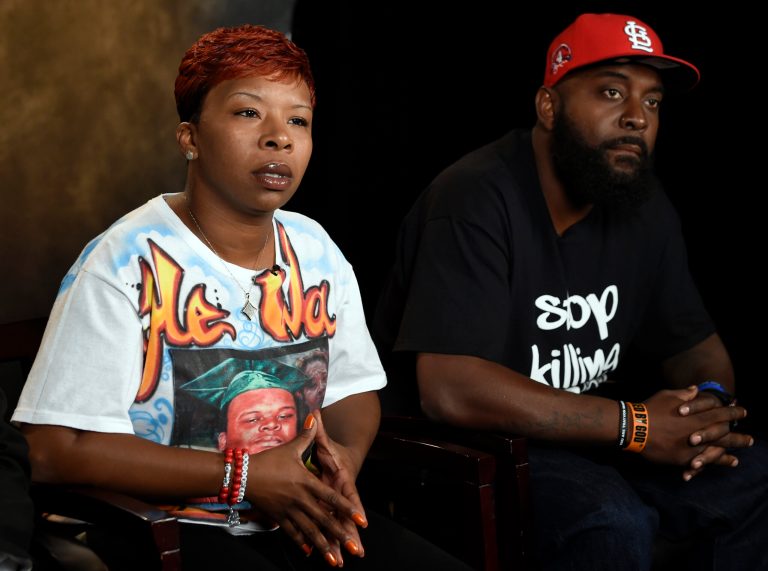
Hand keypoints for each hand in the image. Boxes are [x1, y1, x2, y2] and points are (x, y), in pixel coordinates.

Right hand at [243, 413, 362, 565]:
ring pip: (310, 531)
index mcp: (306, 483)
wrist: (243, 475)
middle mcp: (300, 500)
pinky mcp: (278, 517)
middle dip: (339, 534)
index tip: (360, 520)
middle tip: (353, 548)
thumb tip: (314, 416)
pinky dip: (302, 542)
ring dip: (323, 546)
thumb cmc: (268, 460)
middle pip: (324, 519)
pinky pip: (292, 532)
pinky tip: (310, 552)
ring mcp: (289, 511)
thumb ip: (306, 435)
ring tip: (335, 561)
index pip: (331, 497)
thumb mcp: (290, 448)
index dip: (346, 508)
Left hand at [312, 410, 367, 566]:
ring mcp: (337, 505)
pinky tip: (327, 556)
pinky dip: (329, 541)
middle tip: (355, 552)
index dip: (356, 508)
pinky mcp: (331, 511)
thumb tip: (314, 412)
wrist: (345, 459)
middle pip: (347, 517)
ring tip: (340, 561)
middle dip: (351, 535)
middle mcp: (341, 495)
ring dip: (340, 543)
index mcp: (342, 479)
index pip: (350, 495)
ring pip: (338, 526)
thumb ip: (318, 430)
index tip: (363, 521)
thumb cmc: (334, 451)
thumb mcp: (325, 442)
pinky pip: (330, 528)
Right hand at [640, 387, 749, 478]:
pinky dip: (713, 464)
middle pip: (724, 436)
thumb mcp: (667, 396)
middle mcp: (698, 433)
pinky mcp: (683, 459)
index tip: (743, 412)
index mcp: (696, 416)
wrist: (634, 427)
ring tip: (737, 459)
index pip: (721, 414)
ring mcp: (692, 448)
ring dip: (729, 454)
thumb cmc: (650, 409)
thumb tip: (696, 389)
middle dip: (739, 437)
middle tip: (750, 440)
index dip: (733, 413)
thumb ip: (684, 394)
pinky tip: (723, 464)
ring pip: (717, 452)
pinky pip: (701, 464)